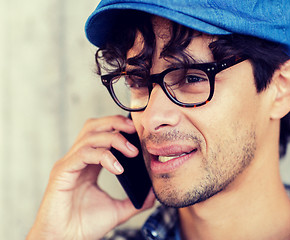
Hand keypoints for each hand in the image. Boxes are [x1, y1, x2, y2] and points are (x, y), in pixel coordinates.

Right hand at [27, 115, 155, 239]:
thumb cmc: (85, 226)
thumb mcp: (117, 210)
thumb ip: (136, 201)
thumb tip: (154, 193)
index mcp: (89, 164)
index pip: (102, 134)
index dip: (120, 128)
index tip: (139, 134)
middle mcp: (77, 160)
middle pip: (94, 127)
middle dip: (115, 123)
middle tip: (134, 130)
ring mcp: (69, 164)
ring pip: (90, 136)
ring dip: (114, 138)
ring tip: (132, 151)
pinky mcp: (62, 172)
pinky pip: (83, 154)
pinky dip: (103, 156)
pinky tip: (118, 168)